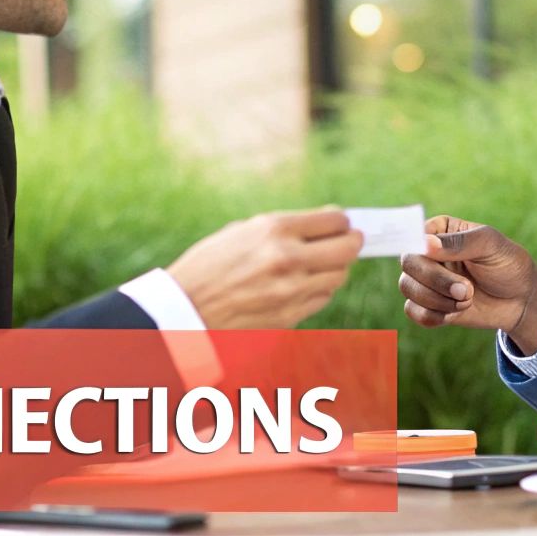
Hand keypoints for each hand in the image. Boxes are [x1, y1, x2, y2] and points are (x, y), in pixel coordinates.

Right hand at [167, 207, 362, 328]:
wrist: (185, 306)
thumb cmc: (209, 264)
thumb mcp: (242, 232)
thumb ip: (285, 228)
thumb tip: (326, 224)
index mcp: (275, 229)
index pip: (334, 221)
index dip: (342, 221)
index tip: (341, 224)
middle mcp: (288, 258)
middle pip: (347, 249)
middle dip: (351, 242)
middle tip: (349, 241)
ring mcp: (291, 290)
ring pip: (338, 276)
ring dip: (334, 268)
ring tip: (320, 264)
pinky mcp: (290, 315)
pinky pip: (322, 298)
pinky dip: (319, 289)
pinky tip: (303, 284)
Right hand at [397, 215, 536, 351]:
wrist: (521, 300)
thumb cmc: (508, 265)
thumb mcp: (491, 245)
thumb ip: (459, 243)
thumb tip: (426, 244)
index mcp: (440, 231)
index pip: (413, 233)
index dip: (416, 246)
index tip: (430, 255)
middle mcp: (428, 254)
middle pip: (408, 263)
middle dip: (435, 280)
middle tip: (466, 290)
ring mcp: (427, 280)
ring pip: (408, 288)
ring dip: (438, 299)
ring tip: (468, 300)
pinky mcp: (429, 304)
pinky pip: (413, 311)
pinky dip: (434, 315)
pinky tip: (457, 311)